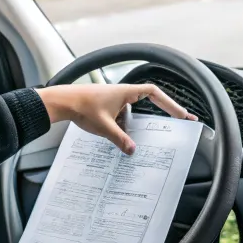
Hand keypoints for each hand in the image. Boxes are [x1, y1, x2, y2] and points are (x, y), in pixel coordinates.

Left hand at [35, 83, 196, 154]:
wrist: (62, 102)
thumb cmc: (82, 106)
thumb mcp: (104, 126)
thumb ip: (120, 139)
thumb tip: (132, 150)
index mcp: (126, 91)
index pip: (154, 93)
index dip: (169, 102)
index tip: (180, 113)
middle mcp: (122, 93)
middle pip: (149, 101)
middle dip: (163, 112)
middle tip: (179, 121)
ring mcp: (114, 100)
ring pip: (133, 112)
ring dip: (136, 124)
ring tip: (137, 136)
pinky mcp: (107, 107)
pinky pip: (123, 117)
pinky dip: (125, 126)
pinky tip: (121, 138)